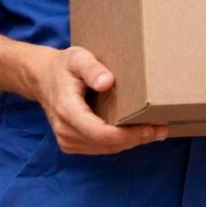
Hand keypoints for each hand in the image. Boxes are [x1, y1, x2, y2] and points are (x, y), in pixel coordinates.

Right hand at [26, 45, 166, 155]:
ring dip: (131, 143)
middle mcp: (66, 130)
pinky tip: (136, 134)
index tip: (150, 128)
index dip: (127, 135)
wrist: (43, 78)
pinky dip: (119, 143)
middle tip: (162, 129)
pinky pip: (99, 148)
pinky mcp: (71, 142)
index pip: (100, 133)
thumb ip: (92, 69)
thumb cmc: (64, 66)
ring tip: (155, 132)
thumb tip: (107, 82)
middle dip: (136, 139)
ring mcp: (67, 139)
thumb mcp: (77, 58)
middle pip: (106, 144)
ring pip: (105, 149)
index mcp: (68, 111)